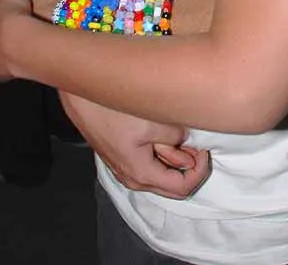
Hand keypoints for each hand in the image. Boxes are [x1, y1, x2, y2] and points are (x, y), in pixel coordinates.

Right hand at [60, 92, 210, 198]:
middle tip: (196, 145)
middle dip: (189, 167)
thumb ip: (177, 136)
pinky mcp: (120, 156)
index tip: (204, 150)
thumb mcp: (154, 122)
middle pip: (171, 186)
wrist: (83, 100)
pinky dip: (160, 153)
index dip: (199, 170)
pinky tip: (162, 134)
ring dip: (174, 159)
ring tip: (178, 135)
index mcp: (142, 173)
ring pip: (159, 174)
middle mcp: (132, 177)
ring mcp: (124, 168)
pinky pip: (147, 163)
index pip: (182, 187)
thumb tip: (186, 141)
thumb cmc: (114, 110)